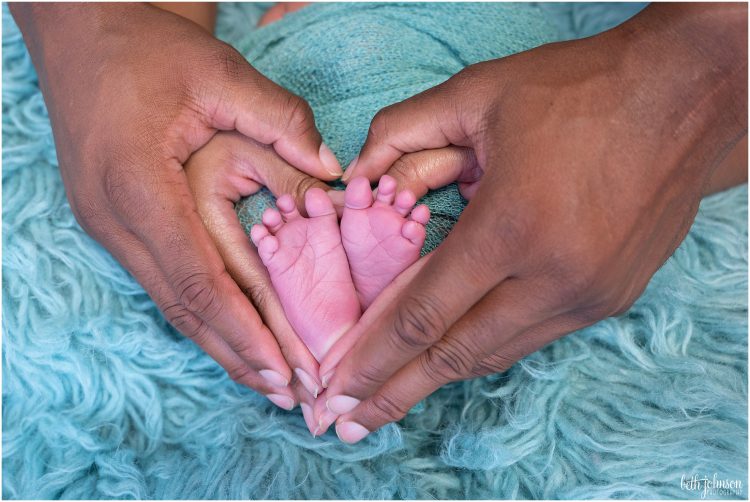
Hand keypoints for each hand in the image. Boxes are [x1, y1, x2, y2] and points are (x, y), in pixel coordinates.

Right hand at [11, 4, 341, 402]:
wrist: (79, 34)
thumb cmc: (144, 48)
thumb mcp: (216, 72)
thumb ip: (280, 119)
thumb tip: (332, 169)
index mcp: (136, 185)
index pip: (198, 277)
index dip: (244, 329)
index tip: (285, 369)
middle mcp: (114, 218)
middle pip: (184, 307)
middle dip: (240, 355)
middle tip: (291, 395)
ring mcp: (108, 226)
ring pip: (172, 303)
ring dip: (222, 346)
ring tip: (269, 383)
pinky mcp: (115, 223)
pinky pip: (165, 283)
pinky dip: (204, 316)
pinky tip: (233, 337)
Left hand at [317, 3, 746, 441]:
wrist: (685, 97)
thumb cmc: (579, 88)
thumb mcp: (478, 93)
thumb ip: (401, 132)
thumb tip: (354, 175)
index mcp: (513, 227)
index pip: (425, 313)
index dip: (374, 356)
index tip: (335, 388)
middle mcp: (555, 277)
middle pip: (456, 355)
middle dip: (394, 392)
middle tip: (347, 423)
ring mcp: (589, 295)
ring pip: (496, 353)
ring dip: (439, 378)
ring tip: (391, 400)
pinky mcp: (611, 297)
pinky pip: (532, 335)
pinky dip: (486, 347)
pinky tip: (454, 353)